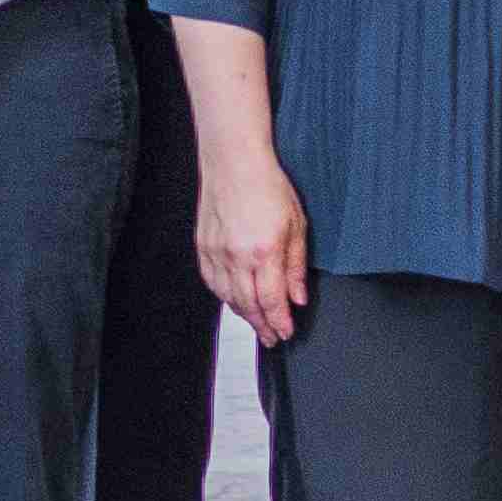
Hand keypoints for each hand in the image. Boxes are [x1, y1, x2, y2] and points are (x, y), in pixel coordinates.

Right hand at [193, 145, 309, 344]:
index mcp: (264, 251)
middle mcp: (237, 256)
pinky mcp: (204, 246)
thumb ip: (295, 266)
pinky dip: (224, 297)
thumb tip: (298, 297)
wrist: (233, 162)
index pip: (272, 300)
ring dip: (244, 315)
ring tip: (257, 323)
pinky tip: (234, 301)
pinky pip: (212, 283)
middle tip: (272, 337)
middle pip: (249, 305)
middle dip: (263, 326)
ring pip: (229, 297)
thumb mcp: (296, 225)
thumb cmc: (267, 186)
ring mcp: (217, 252)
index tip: (286, 332)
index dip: (279, 322)